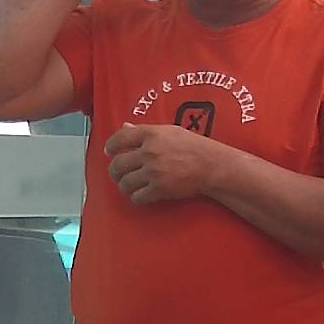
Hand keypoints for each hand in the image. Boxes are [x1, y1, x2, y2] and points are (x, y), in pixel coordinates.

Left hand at [105, 123, 229, 204]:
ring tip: (131, 184)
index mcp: (152, 134)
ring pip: (124, 183)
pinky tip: (142, 194)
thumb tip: (124, 126)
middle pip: (117, 165)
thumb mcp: (170, 132)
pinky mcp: (160, 188)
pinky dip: (137, 197)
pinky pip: (137, 197)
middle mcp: (150, 152)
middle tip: (118, 174)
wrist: (214, 166)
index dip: (111, 146)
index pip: (119, 138)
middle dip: (115, 171)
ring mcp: (154, 171)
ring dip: (126, 185)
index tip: (109, 152)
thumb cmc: (194, 147)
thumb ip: (145, 131)